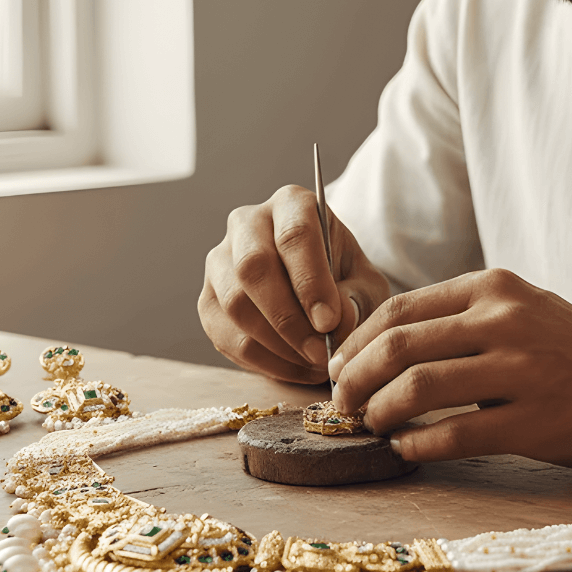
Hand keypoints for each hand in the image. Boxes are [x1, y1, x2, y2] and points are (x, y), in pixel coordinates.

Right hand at [199, 185, 390, 382]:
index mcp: (291, 204)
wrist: (318, 291)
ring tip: (311, 363)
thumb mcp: (364, 284)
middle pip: (253, 267)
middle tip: (319, 352)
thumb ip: (356, 300)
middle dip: (287, 318)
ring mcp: (219, 260)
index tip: (329, 322)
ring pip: (234, 303)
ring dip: (275, 343)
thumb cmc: (344, 280)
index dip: (310, 282)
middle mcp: (246, 223)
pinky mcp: (207, 298)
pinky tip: (292, 367)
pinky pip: (224, 334)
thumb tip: (336, 323)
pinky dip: (261, 360)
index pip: (293, 236)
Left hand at [329, 268, 571, 467]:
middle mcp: (503, 321)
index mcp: (492, 288)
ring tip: (372, 425)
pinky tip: (406, 448)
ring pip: (418, 388)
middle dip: (355, 379)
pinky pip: (454, 435)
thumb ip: (458, 318)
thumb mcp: (519, 308)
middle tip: (341, 402)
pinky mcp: (536, 422)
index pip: (399, 309)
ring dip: (380, 412)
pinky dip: (417, 444)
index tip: (339, 366)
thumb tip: (381, 348)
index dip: (357, 342)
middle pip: (398, 347)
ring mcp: (521, 370)